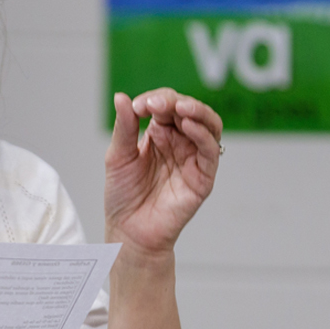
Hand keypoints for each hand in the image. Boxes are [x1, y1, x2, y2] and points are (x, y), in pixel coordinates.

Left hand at [103, 89, 222, 260]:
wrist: (129, 232)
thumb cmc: (123, 196)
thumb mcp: (118, 156)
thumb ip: (125, 127)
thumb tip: (121, 96)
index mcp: (160, 134)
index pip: (166, 106)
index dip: (155, 100)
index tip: (138, 106)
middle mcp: (180, 143)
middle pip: (189, 110)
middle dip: (173, 102)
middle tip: (156, 104)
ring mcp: (194, 158)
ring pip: (208, 125)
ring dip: (196, 111)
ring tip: (179, 107)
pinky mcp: (203, 177)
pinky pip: (210, 151)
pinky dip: (202, 134)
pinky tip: (188, 125)